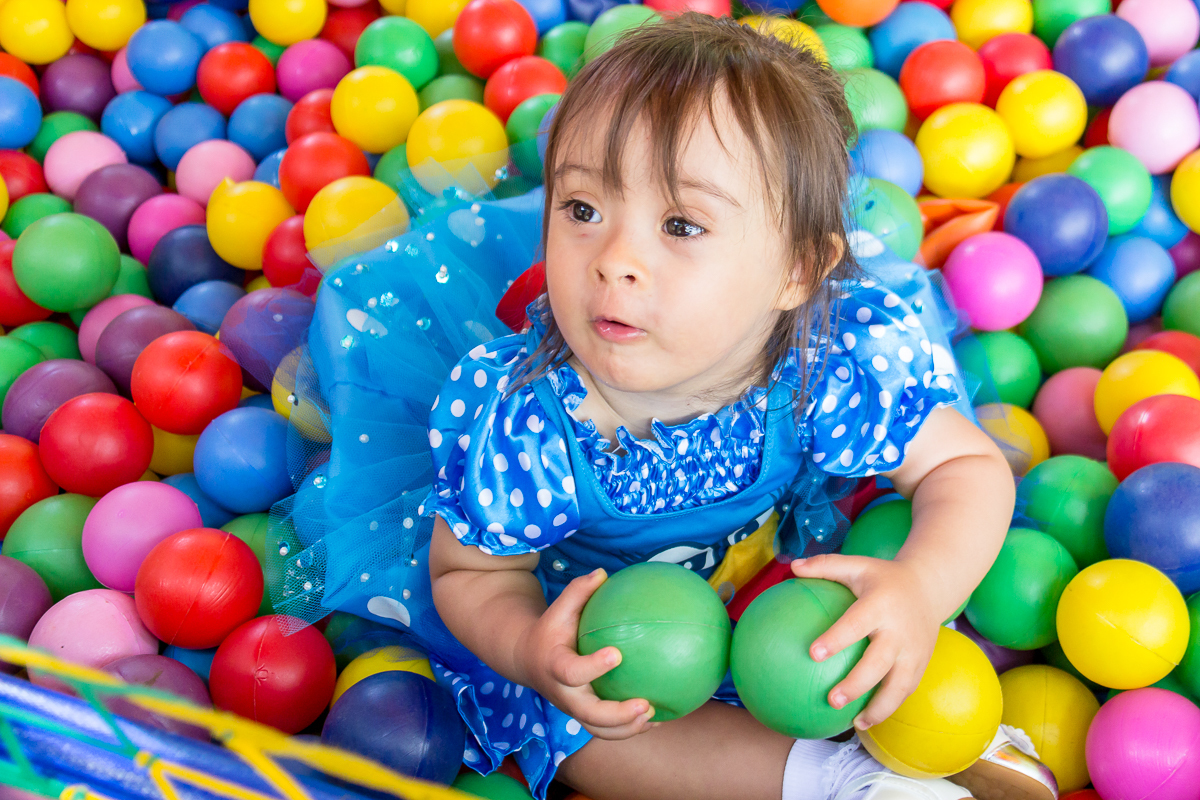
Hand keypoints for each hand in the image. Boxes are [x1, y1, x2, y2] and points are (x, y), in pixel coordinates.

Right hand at [515, 569, 656, 739]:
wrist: (528, 660)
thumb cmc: (551, 630)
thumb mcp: (558, 609)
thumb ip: (578, 592)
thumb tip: (603, 573)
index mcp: (555, 667)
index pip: (572, 671)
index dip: (593, 666)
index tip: (617, 654)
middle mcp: (563, 694)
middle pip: (588, 714)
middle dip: (617, 715)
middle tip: (645, 705)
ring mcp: (574, 709)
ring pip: (599, 730)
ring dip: (627, 729)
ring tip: (655, 717)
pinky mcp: (585, 716)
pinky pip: (608, 730)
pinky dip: (632, 728)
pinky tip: (659, 718)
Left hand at [790, 554, 942, 729]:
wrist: (931, 586)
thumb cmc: (883, 578)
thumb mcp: (857, 564)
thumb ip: (825, 566)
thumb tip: (791, 567)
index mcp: (881, 604)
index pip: (856, 623)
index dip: (836, 639)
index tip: (812, 654)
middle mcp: (900, 630)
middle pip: (879, 662)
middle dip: (857, 684)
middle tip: (832, 700)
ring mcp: (914, 650)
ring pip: (899, 685)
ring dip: (879, 707)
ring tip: (855, 723)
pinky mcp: (921, 664)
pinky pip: (906, 690)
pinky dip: (889, 707)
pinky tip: (866, 720)